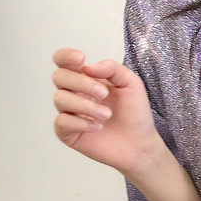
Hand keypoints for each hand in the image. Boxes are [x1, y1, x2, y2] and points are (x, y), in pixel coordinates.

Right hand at [51, 48, 166, 175]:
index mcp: (87, 79)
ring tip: (107, 115)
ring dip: (85, 105)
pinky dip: (80, 123)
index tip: (81, 58)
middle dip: (81, 83)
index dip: (65, 56)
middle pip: (59, 77)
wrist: (141, 143)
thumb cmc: (135, 114)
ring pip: (60, 99)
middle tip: (103, 94)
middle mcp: (75, 94)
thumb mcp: (131, 84)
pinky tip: (98, 127)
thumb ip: (112, 68)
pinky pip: (61, 122)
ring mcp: (70, 113)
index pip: (64, 62)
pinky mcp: (68, 133)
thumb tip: (88, 67)